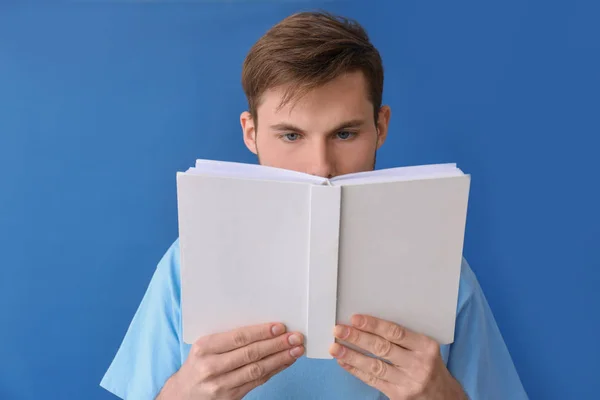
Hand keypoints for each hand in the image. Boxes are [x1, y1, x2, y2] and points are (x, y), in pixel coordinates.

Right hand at [158, 322, 303, 398]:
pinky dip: (274, 371)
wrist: (182, 394)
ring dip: (280, 359)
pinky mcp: (230, 398)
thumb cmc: (198, 363)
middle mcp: (211, 366)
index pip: (238, 338)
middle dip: (276, 344)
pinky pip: (257, 382)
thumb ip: (228, 338)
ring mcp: (220, 385)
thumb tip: (263, 327)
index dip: (261, 332)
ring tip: (296, 350)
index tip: (280, 327)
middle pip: (250, 354)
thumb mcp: (204, 346)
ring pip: (256, 370)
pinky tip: (285, 362)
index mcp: (204, 347)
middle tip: (296, 337)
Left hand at [329, 315, 466, 399]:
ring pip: (374, 366)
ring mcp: (407, 382)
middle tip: (339, 330)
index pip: (395, 332)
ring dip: (352, 356)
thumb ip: (405, 338)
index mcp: (425, 347)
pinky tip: (344, 362)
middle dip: (357, 338)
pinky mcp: (398, 396)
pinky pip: (373, 380)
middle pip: (382, 348)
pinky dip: (356, 370)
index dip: (373, 324)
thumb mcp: (427, 349)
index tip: (354, 318)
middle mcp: (417, 364)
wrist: (445, 398)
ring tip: (335, 347)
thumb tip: (370, 324)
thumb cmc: (431, 366)